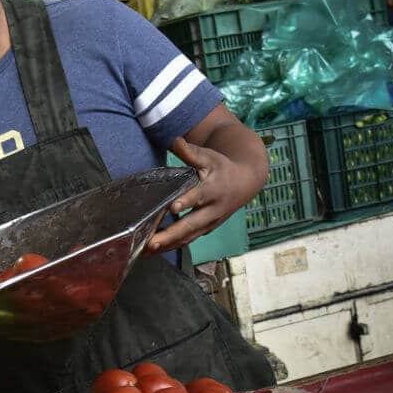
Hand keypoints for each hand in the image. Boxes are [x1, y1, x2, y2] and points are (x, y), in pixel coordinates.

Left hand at [148, 137, 260, 253]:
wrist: (246, 182)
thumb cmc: (222, 168)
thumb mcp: (209, 157)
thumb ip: (191, 152)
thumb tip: (176, 140)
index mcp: (213, 190)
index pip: (199, 197)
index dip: (187, 202)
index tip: (174, 207)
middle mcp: (213, 210)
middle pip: (191, 225)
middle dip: (171, 235)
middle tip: (152, 242)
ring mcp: (210, 223)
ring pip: (188, 237)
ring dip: (168, 246)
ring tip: (146, 251)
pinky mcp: (206, 229)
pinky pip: (188, 240)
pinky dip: (172, 247)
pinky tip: (153, 251)